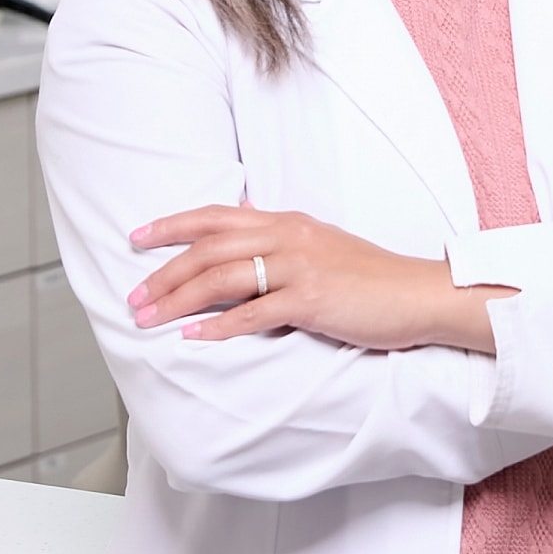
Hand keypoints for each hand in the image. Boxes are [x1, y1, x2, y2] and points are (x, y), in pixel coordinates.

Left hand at [126, 205, 509, 351]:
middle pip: (209, 248)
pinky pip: (254, 312)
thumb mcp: (321, 244)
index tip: (137, 238)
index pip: (217, 216)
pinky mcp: (312, 299)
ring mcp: (300, 267)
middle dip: (164, 272)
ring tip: (150, 319)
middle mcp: (288, 236)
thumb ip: (281, 237)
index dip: (172, 225)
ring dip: (179, 299)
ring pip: (223, 277)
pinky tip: (194, 337)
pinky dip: (218, 324)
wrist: (419, 294)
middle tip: (133, 297)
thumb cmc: (371, 277)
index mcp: (288, 221)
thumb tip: (241, 222)